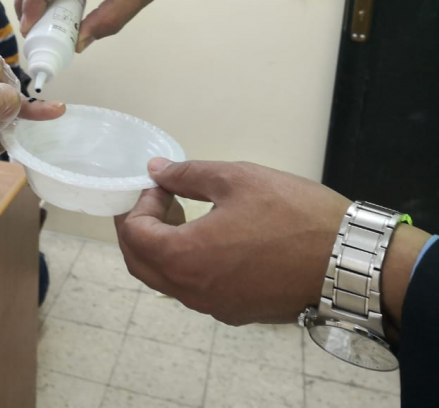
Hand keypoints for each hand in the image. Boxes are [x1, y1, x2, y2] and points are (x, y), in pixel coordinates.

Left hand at [115, 158, 350, 325]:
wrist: (352, 262)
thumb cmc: (294, 215)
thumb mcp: (237, 179)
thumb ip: (186, 175)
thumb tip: (155, 172)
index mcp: (185, 258)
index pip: (132, 235)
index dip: (137, 204)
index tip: (161, 185)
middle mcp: (193, 292)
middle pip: (140, 264)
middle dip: (140, 228)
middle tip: (161, 200)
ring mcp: (215, 307)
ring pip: (166, 281)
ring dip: (162, 247)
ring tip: (184, 215)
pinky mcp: (237, 313)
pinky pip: (194, 291)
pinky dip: (186, 265)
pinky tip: (211, 239)